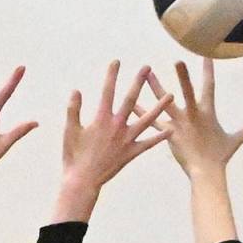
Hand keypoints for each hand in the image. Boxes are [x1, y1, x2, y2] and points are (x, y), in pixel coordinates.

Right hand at [61, 61, 172, 190]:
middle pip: (131, 100)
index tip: (117, 61)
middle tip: (147, 67)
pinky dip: (160, 138)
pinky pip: (148, 144)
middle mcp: (117, 126)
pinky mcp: (131, 153)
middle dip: (138, 82)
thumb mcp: (70, 130)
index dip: (112, 75)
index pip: (108, 91)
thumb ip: (74, 109)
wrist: (83, 181)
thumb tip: (77, 90)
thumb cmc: (74, 156)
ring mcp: (126, 140)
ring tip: (171, 95)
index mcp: (101, 119)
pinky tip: (171, 130)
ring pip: (147, 120)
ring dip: (159, 107)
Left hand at [142, 59, 242, 177]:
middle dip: (183, 76)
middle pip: (187, 92)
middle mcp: (192, 115)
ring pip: (164, 102)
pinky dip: (142, 111)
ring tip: (146, 72)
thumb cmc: (219, 157)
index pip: (209, 87)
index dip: (208, 71)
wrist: (205, 172)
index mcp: (207, 113)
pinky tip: (132, 102)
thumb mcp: (234, 141)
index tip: (206, 55)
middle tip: (177, 61)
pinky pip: (151, 120)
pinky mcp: (168, 133)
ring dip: (155, 87)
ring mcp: (179, 123)